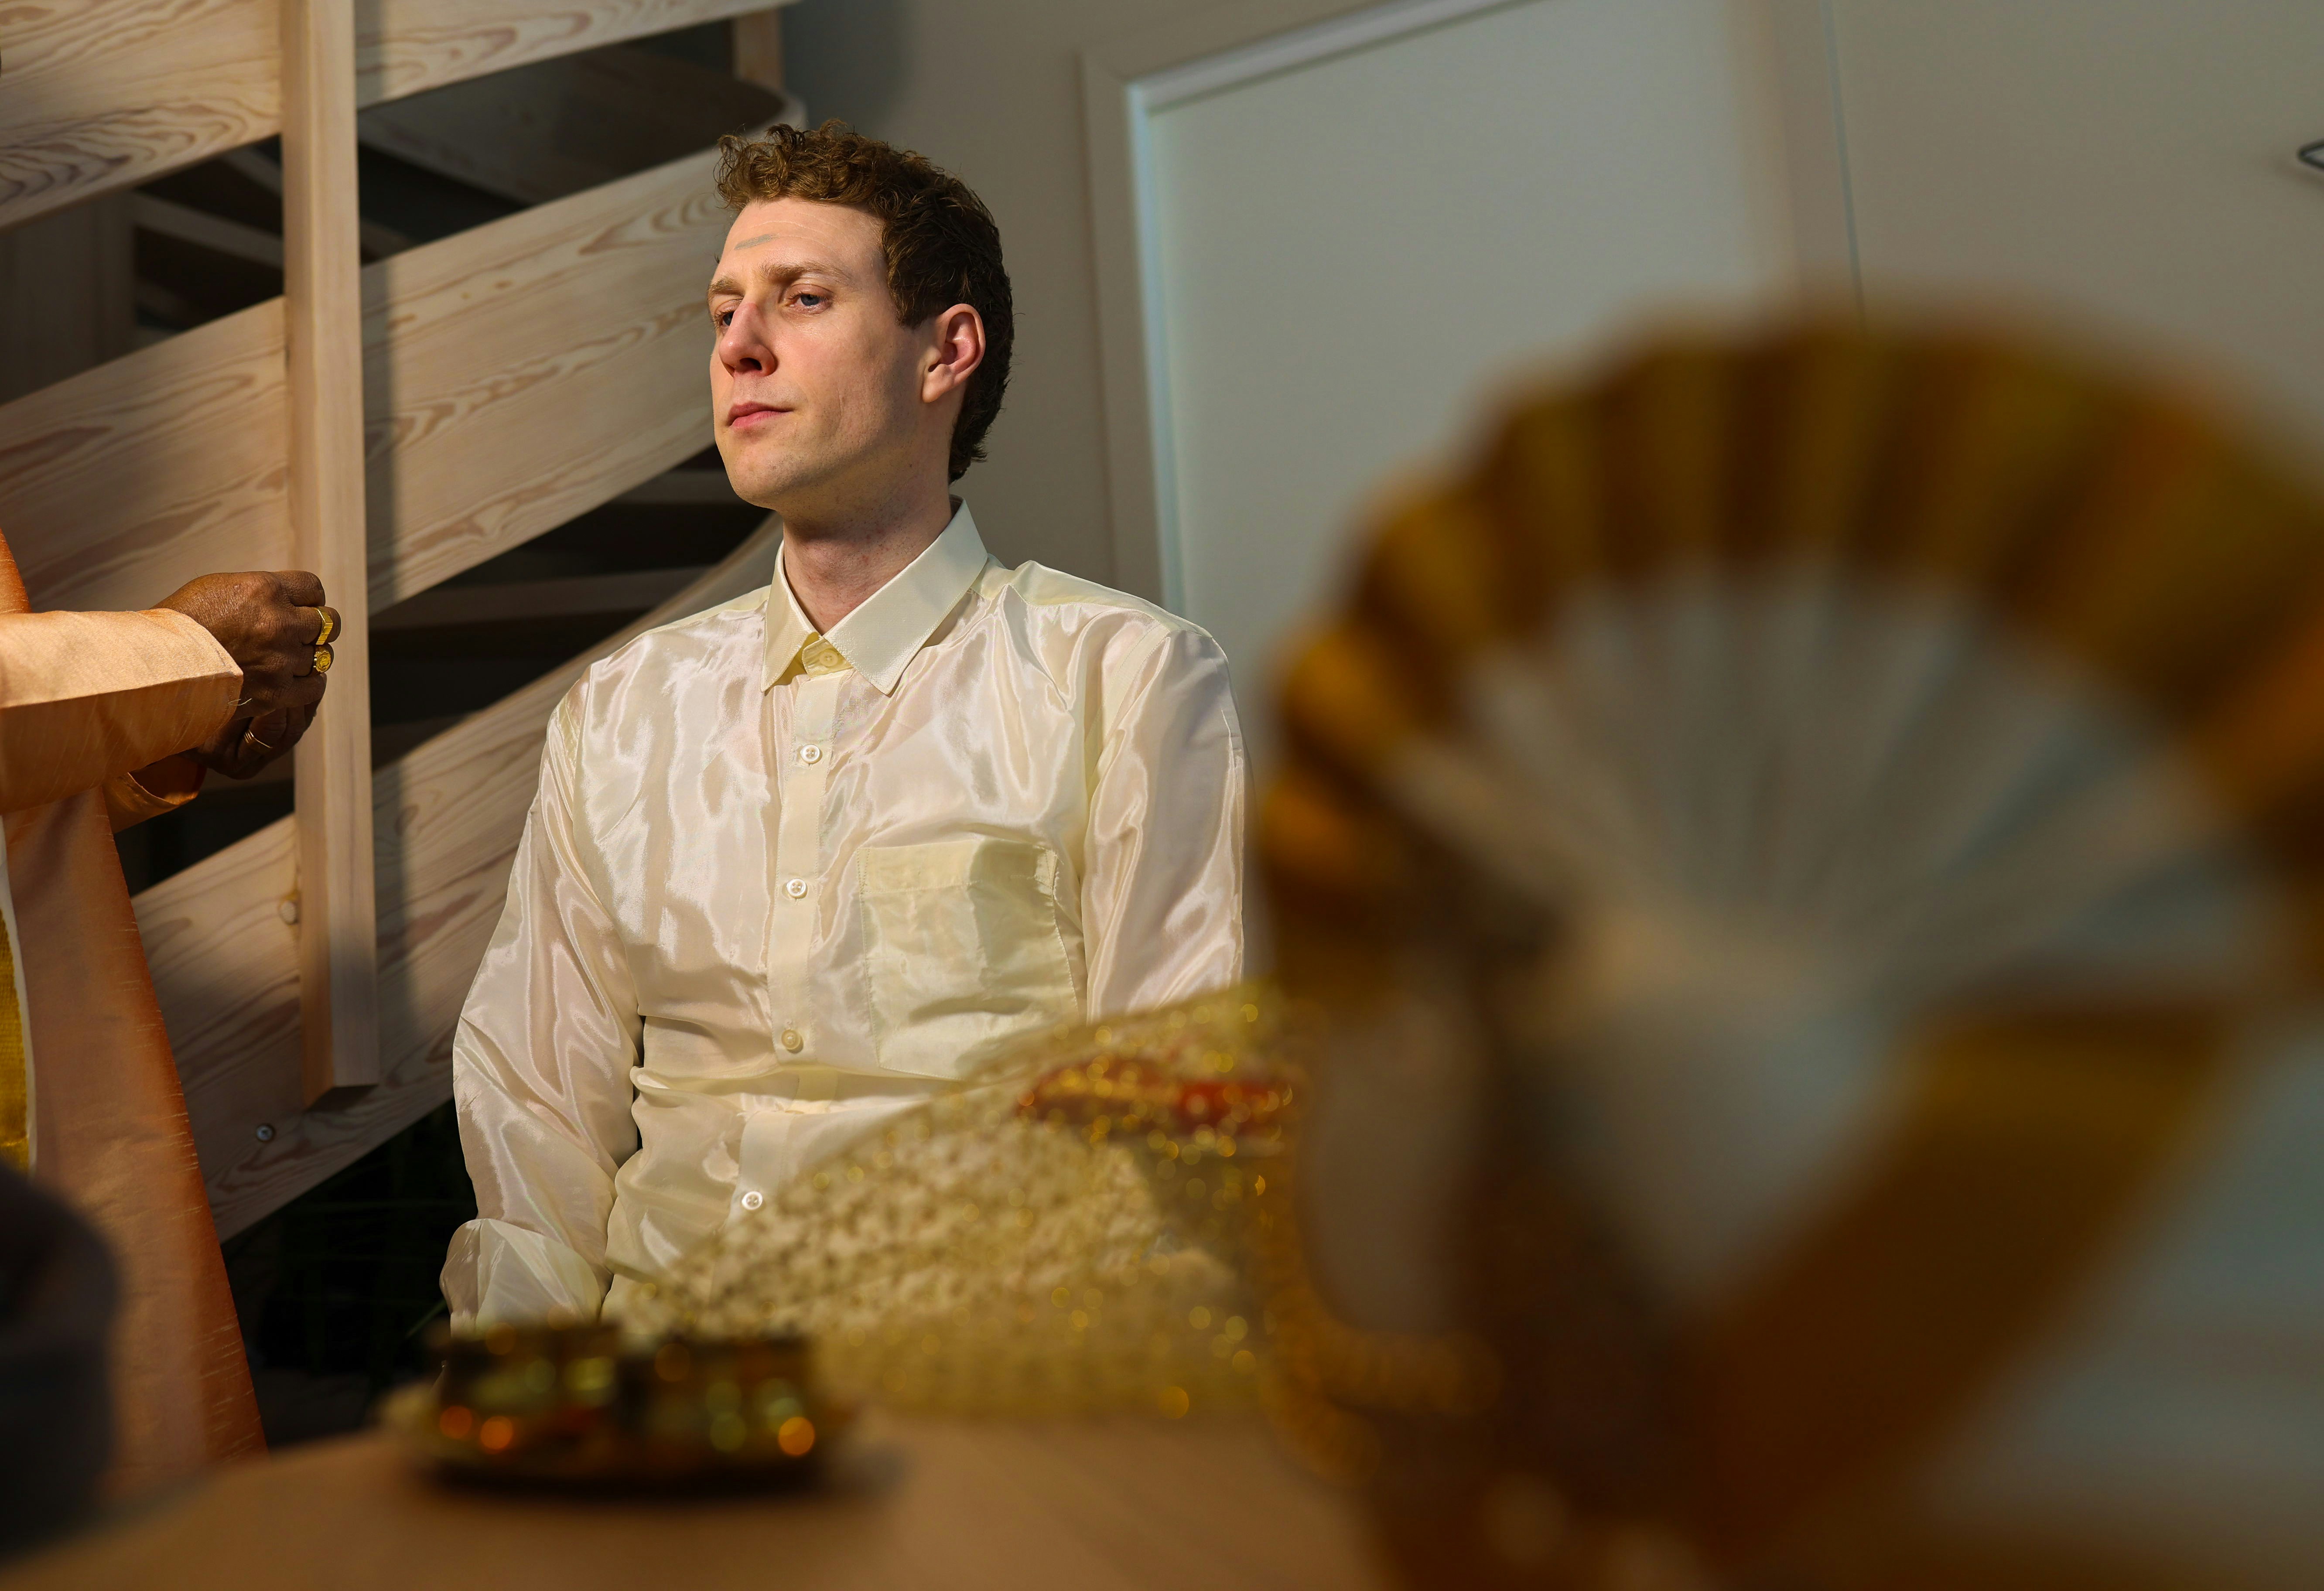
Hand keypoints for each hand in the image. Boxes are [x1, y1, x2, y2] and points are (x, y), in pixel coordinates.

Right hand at [154, 570, 335, 778]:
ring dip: (309, 656)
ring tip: (291, 658)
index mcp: (265, 589)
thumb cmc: (182, 622)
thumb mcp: (218, 588)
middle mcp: (279, 622)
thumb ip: (260, 592)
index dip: (310, 598)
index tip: (302, 606)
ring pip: (322, 654)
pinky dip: (310, 683)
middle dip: (316, 627)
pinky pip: (315, 686)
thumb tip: (288, 598)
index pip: (314, 588)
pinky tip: (297, 680)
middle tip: (301, 634)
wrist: (156, 663)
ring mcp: (280, 659)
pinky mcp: (276, 691)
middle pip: (327, 622)